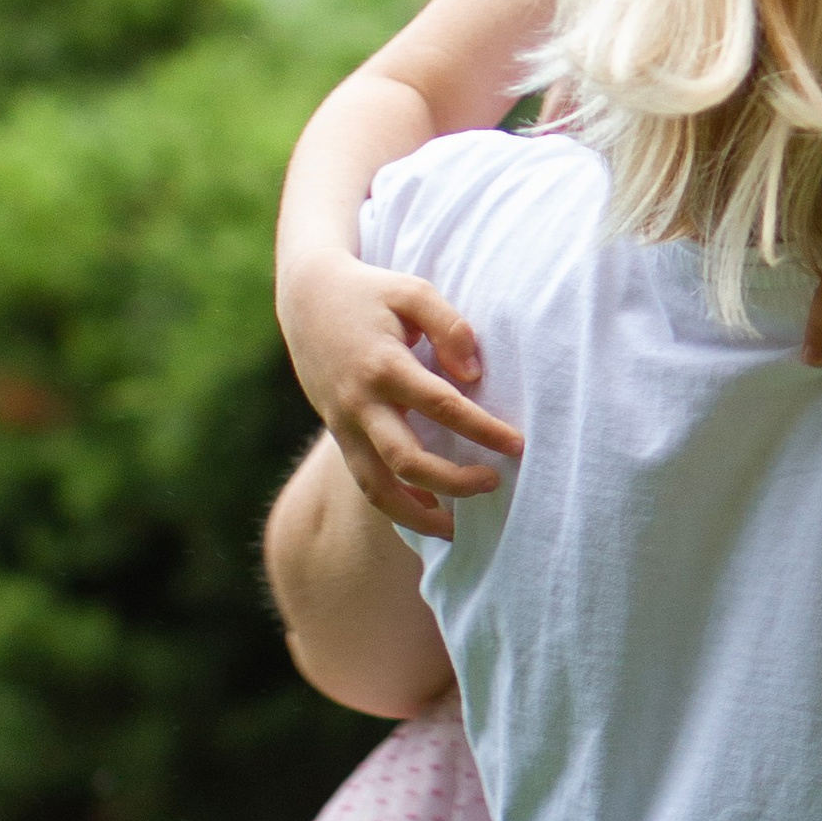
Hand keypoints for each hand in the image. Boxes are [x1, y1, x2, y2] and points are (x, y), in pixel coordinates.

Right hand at [277, 247, 522, 537]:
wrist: (305, 298)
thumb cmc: (371, 291)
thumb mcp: (412, 292)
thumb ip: (449, 326)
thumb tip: (473, 375)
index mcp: (384, 365)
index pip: (442, 407)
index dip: (482, 429)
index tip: (516, 444)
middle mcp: (361, 403)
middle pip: (408, 460)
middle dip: (455, 481)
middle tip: (494, 481)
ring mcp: (344, 424)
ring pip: (377, 488)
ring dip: (417, 516)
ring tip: (456, 529)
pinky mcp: (338, 435)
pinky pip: (365, 483)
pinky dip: (394, 506)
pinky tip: (428, 514)